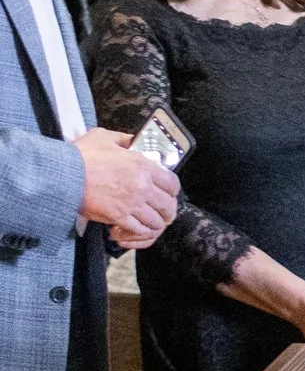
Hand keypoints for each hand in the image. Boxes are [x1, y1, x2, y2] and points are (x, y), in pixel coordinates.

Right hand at [73, 127, 179, 246]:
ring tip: (148, 222)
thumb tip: (132, 141)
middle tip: (162, 211)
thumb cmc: (82, 156)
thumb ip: (124, 139)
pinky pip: (139, 230)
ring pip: (156, 221)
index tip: (168, 193)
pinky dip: (138, 232)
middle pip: (168, 205)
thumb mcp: (105, 137)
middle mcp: (143, 186)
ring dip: (154, 223)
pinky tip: (133, 228)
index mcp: (143, 165)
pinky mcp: (119, 218)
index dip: (172, 190)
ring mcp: (132, 204)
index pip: (172, 183)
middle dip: (167, 210)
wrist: (65, 175)